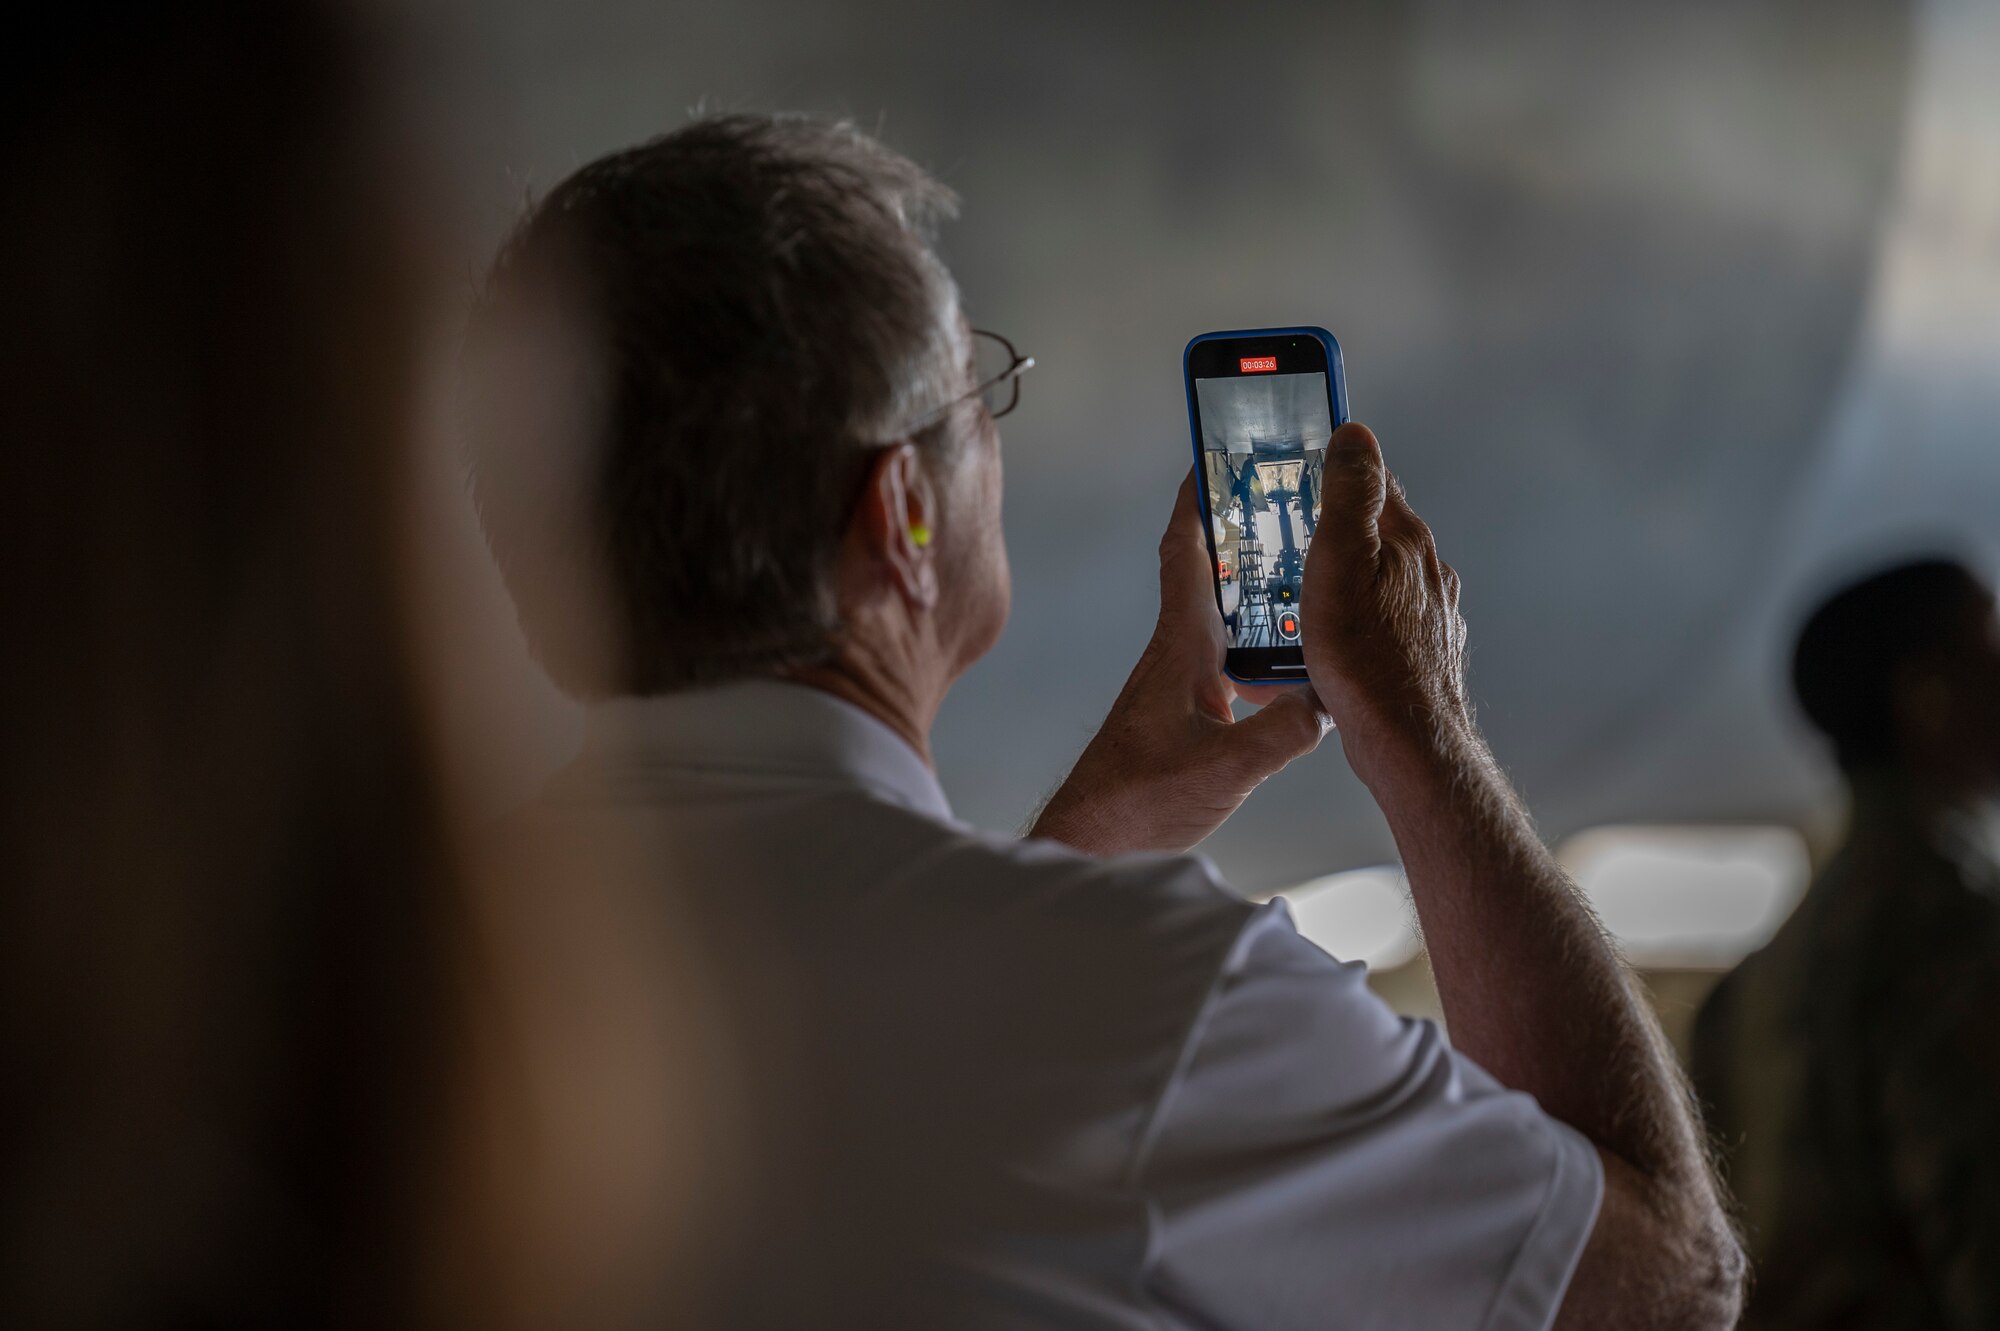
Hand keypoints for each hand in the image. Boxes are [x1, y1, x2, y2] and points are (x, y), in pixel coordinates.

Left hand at [1030, 469, 1328, 855]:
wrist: (1093, 840)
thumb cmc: (1136, 802)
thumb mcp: (1221, 772)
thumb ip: (1276, 737)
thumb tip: (1326, 703)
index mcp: (1180, 647)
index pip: (1185, 553)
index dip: (1198, 499)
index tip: (1217, 455)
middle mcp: (1178, 653)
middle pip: (1210, 573)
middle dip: (1244, 532)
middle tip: (1287, 503)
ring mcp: (1181, 682)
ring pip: (1224, 618)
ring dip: (1258, 593)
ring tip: (1310, 579)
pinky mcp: (1187, 712)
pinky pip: (1230, 661)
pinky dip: (1261, 650)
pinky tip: (1295, 674)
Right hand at [1300, 422, 1471, 783]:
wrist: (1406, 739)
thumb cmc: (1365, 657)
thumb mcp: (1339, 561)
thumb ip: (1349, 494)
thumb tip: (1355, 432)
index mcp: (1405, 539)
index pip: (1372, 479)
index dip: (1334, 467)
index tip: (1301, 463)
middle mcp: (1426, 570)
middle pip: (1373, 531)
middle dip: (1332, 529)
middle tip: (1285, 538)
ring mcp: (1428, 611)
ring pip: (1377, 578)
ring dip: (1342, 578)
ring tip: (1299, 597)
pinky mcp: (1422, 649)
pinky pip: (1381, 620)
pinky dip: (1354, 620)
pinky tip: (1330, 642)